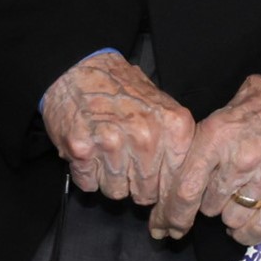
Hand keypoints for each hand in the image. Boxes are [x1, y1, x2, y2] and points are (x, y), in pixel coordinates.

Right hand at [42, 52, 191, 207]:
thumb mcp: (161, 106)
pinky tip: (88, 154)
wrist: (78, 67)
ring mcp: (112, 143)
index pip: (176, 183)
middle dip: (134, 185)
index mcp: (173, 126)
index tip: (157, 190)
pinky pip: (89, 184)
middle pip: (146, 193)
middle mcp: (145, 136)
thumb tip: (182, 184)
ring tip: (105, 155)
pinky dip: (86, 175)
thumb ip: (175, 142)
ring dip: (109, 180)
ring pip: (116, 192)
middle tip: (124, 163)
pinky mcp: (82, 149)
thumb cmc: (119, 89)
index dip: (164, 191)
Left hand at [154, 74, 260, 244]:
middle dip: (202, 205)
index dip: (168, 213)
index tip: (161, 224)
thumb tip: (184, 165)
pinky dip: (247, 233)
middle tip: (208, 198)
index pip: (183, 189)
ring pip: (230, 218)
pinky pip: (260, 228)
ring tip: (232, 202)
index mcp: (215, 137)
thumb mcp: (226, 107)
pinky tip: (243, 227)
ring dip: (227, 214)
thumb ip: (205, 139)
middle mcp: (237, 161)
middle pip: (205, 206)